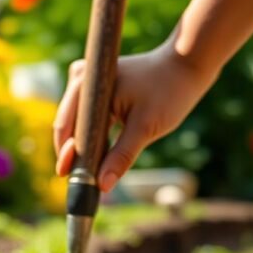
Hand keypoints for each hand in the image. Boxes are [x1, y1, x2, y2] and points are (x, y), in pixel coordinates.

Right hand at [53, 35, 216, 190]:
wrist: (185, 66)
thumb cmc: (169, 91)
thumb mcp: (145, 128)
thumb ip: (121, 157)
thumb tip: (102, 186)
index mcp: (88, 84)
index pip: (67, 127)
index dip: (67, 155)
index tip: (70, 179)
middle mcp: (81, 79)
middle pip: (68, 126)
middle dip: (74, 154)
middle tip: (81, 183)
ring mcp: (87, 82)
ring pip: (76, 124)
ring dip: (83, 146)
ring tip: (89, 173)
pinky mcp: (95, 88)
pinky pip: (86, 118)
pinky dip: (92, 136)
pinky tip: (99, 156)